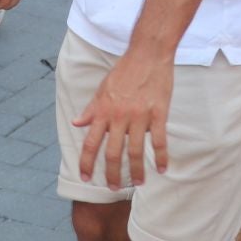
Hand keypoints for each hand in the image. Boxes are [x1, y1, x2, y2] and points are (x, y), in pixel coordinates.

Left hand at [73, 48, 173, 187]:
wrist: (148, 52)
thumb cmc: (125, 69)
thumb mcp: (103, 88)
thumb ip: (91, 109)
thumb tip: (77, 124)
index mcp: (103, 110)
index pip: (90, 142)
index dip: (86, 162)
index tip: (85, 177)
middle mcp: (119, 116)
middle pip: (113, 153)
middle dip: (111, 174)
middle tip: (112, 188)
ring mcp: (140, 116)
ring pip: (136, 151)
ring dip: (136, 170)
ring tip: (138, 183)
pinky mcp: (158, 113)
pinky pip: (160, 140)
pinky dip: (161, 157)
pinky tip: (163, 168)